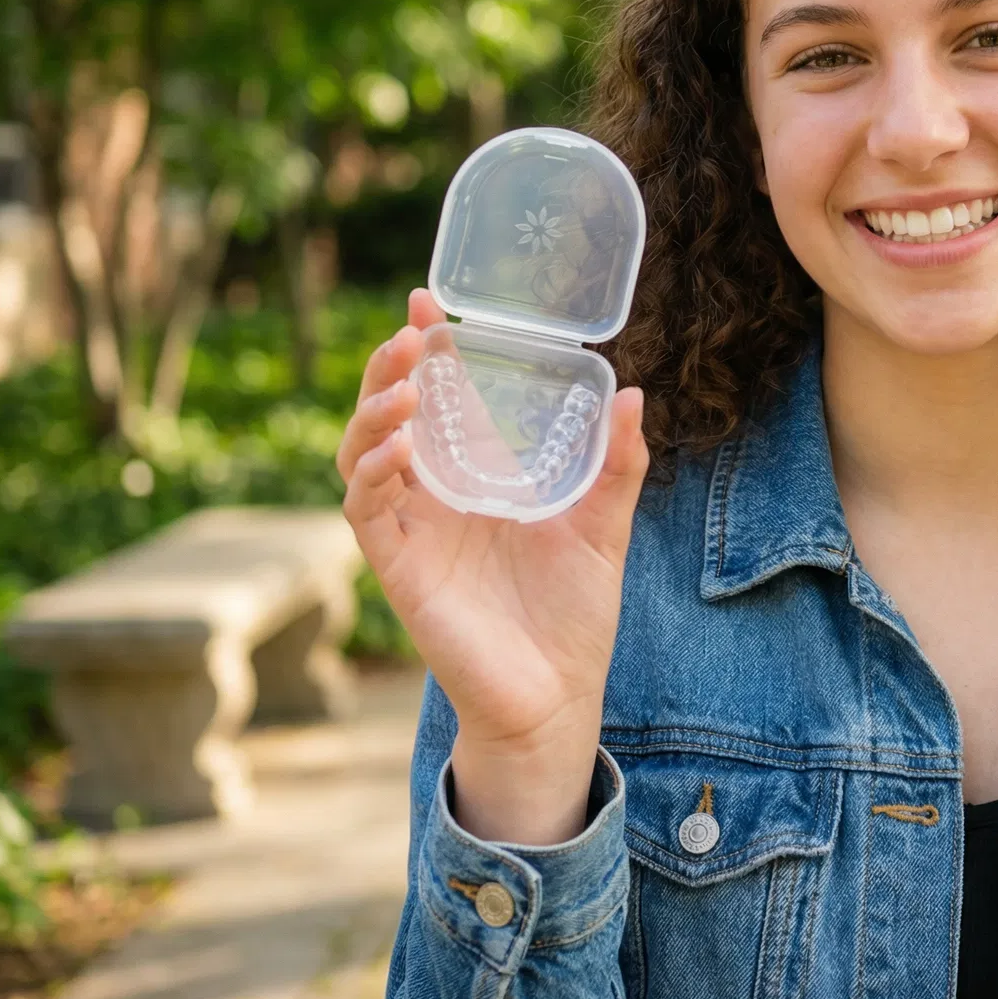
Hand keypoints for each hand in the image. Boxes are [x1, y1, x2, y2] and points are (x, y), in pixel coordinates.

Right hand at [337, 288, 649, 842]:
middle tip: (411, 333)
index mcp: (480, 476)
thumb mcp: (606, 526)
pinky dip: (372, 475)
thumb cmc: (574, 614)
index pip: (443, 398)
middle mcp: (437, 496)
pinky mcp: (399, 570)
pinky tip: (398, 451)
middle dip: (390, 369)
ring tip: (403, 387)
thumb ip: (619, 464)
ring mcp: (412, 531)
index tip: (427, 301)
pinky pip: (365, 512)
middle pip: (390, 415)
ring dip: (374, 415)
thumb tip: (633, 395)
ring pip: (364, 455)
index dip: (429, 350)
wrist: (558, 697)